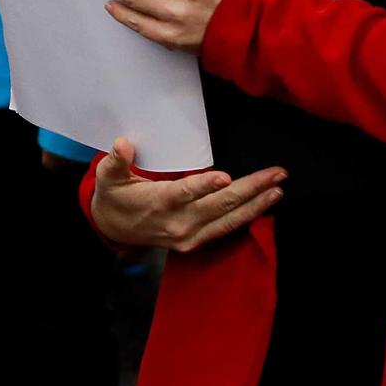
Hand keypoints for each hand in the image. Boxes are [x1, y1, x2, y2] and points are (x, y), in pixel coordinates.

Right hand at [88, 136, 283, 251]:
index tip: (225, 176)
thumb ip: (116, 161)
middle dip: (250, 189)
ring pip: (229, 220)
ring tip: (278, 190)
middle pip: (219, 205)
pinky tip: (262, 206)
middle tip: (276, 174)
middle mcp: (178, 222)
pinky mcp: (196, 242)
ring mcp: (189, 235)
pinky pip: (225, 229)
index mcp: (157, 203)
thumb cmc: (114, 197)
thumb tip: (122, 143)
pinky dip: (246, 217)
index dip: (204, 186)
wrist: (114, 230)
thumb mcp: (107, 177)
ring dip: (256, 205)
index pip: (183, 193)